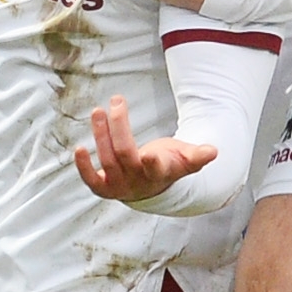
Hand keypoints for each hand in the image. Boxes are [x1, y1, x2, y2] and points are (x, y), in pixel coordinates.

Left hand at [73, 95, 214, 203]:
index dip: (153, 163)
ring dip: (100, 134)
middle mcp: (138, 182)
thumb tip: (214, 151)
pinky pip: (91, 180)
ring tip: (98, 111)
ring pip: (107, 159)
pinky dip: (83, 167)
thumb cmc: (169, 166)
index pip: (157, 169)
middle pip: (126, 154)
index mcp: (161, 174)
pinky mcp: (104, 188)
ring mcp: (120, 186)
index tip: (151, 154)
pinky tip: (77, 148)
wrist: (151, 189)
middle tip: (116, 102)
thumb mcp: (185, 160)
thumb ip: (197, 156)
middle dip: (119, 127)